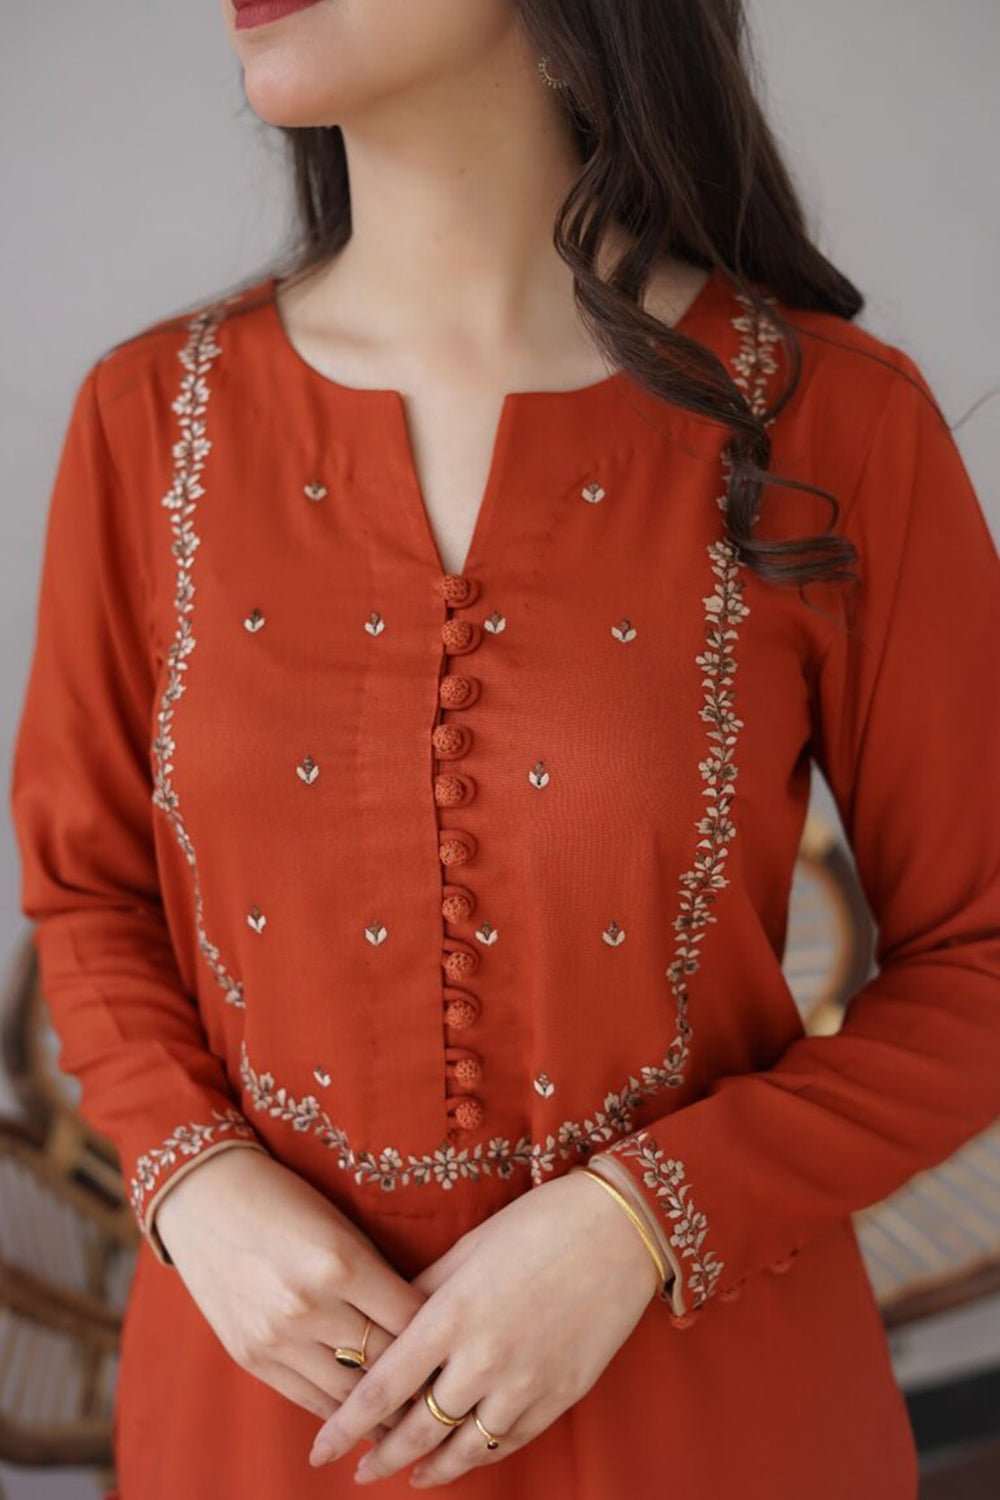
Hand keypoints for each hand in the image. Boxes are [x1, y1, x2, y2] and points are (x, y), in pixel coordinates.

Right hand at [154, 1148, 425, 1433]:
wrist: (203, 1199)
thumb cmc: (284, 1200)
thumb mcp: (340, 1226)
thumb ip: (377, 1275)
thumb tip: (419, 1325)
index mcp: (340, 1262)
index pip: (410, 1319)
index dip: (438, 1336)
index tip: (457, 1345)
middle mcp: (308, 1305)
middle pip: (384, 1362)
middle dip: (417, 1377)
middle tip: (445, 1386)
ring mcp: (276, 1337)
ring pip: (349, 1393)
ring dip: (383, 1405)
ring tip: (413, 1411)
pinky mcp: (251, 1357)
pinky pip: (309, 1399)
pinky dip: (340, 1409)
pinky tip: (364, 1411)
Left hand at [307, 1167, 661, 1485]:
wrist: (618, 1229)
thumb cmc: (537, 1224)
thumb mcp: (467, 1248)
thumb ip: (421, 1292)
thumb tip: (385, 1327)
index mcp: (450, 1315)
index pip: (382, 1388)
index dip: (345, 1426)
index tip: (320, 1447)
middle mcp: (482, 1358)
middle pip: (416, 1430)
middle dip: (382, 1457)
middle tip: (358, 1472)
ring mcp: (525, 1382)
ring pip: (464, 1448)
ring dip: (429, 1469)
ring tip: (407, 1477)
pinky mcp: (561, 1394)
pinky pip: (510, 1440)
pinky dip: (481, 1454)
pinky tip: (463, 1458)